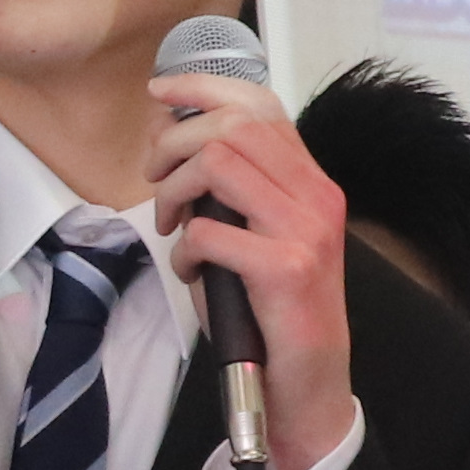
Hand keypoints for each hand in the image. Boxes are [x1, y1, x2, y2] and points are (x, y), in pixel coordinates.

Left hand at [139, 67, 359, 469]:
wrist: (307, 381)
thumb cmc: (269, 308)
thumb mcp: (253, 235)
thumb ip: (228, 189)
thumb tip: (171, 139)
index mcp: (310, 181)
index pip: (260, 106)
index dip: (203, 88)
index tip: (160, 93)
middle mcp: (316, 196)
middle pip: (232, 126)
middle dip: (174, 143)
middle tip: (153, 178)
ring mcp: (305, 230)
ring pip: (218, 165)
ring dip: (174, 191)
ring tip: (171, 225)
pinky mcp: (286, 269)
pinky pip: (210, 231)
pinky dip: (185, 249)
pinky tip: (192, 270)